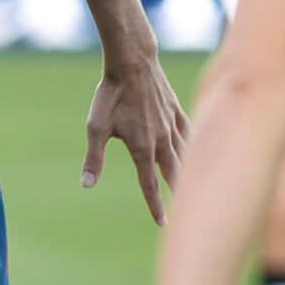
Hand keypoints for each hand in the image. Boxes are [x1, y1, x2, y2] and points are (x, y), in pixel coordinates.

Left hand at [85, 50, 190, 222]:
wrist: (132, 61)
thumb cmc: (111, 94)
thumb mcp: (96, 127)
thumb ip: (94, 158)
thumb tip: (86, 185)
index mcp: (142, 148)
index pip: (150, 184)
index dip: (155, 206)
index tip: (161, 223)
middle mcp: (162, 140)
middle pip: (175, 174)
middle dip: (180, 194)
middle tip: (187, 213)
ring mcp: (172, 124)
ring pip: (187, 155)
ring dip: (190, 173)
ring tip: (195, 188)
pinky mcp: (176, 110)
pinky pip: (190, 132)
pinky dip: (195, 145)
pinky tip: (198, 152)